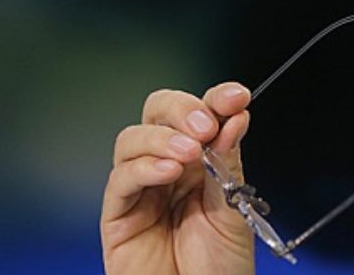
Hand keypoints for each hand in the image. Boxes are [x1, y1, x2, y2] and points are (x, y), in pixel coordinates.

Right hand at [100, 82, 254, 274]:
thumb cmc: (220, 267)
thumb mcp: (234, 208)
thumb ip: (229, 162)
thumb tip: (235, 117)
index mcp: (201, 161)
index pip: (201, 114)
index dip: (215, 98)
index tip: (236, 96)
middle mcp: (167, 168)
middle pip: (157, 113)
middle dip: (181, 109)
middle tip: (205, 125)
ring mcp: (140, 189)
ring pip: (133, 139)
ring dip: (162, 138)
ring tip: (189, 153)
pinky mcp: (118, 216)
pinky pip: (120, 179)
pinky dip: (143, 168)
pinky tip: (168, 172)